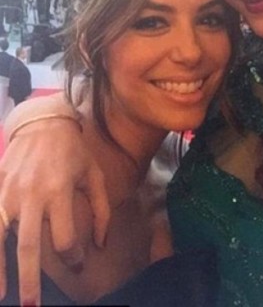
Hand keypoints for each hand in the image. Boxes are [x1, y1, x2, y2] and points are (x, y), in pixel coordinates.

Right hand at [0, 120, 110, 305]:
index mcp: (60, 191)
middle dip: (30, 280)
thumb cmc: (74, 152)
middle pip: (29, 246)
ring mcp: (10, 193)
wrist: (44, 123)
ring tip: (5, 297)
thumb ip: (102, 210)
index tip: (78, 261)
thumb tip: (101, 244)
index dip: (72, 255)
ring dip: (1, 270)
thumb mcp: (95, 176)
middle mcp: (32, 195)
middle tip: (33, 305)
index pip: (65, 237)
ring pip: (1, 239)